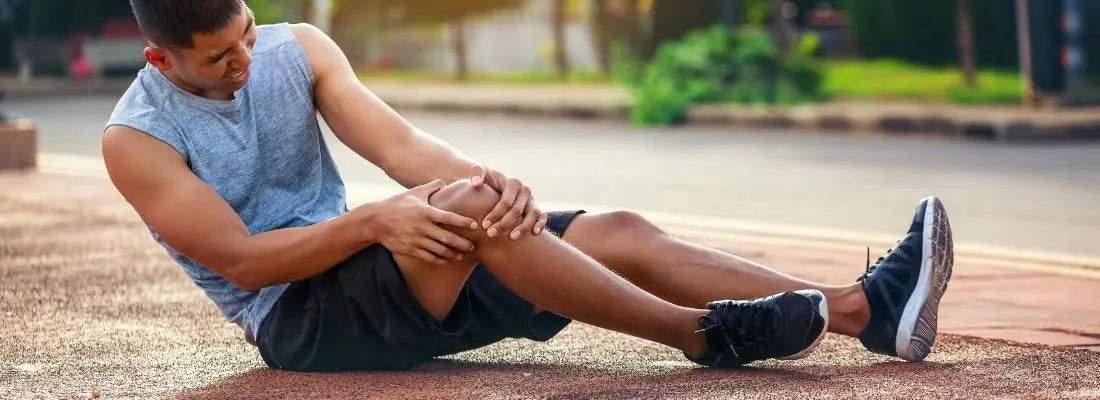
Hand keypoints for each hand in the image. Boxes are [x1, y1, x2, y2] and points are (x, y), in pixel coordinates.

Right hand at [363, 180, 478, 264]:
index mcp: (425, 212)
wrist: (375, 221)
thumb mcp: (413, 193)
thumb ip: (430, 187)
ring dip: (452, 254)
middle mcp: (422, 227)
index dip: (463, 222)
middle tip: (472, 246)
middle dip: (462, 243)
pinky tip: (446, 260)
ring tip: (461, 255)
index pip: (448, 218)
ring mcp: (416, 240)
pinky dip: (439, 260)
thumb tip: (444, 182)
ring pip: (439, 250)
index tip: (474, 225)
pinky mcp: (410, 249)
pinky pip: (428, 257)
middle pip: (447, 238)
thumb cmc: (396, 204)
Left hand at [470, 165, 546, 239]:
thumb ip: (475, 172)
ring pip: (532, 214)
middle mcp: (524, 190)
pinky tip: (534, 233)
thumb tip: (476, 182)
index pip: (506, 201)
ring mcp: (531, 200)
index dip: (496, 214)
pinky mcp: (534, 208)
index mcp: (513, 182)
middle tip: (490, 234)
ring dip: (523, 227)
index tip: (484, 224)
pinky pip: (542, 216)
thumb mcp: (478, 172)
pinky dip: (540, 224)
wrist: (492, 184)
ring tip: (512, 237)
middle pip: (517, 210)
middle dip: (504, 223)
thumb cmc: (484, 179)